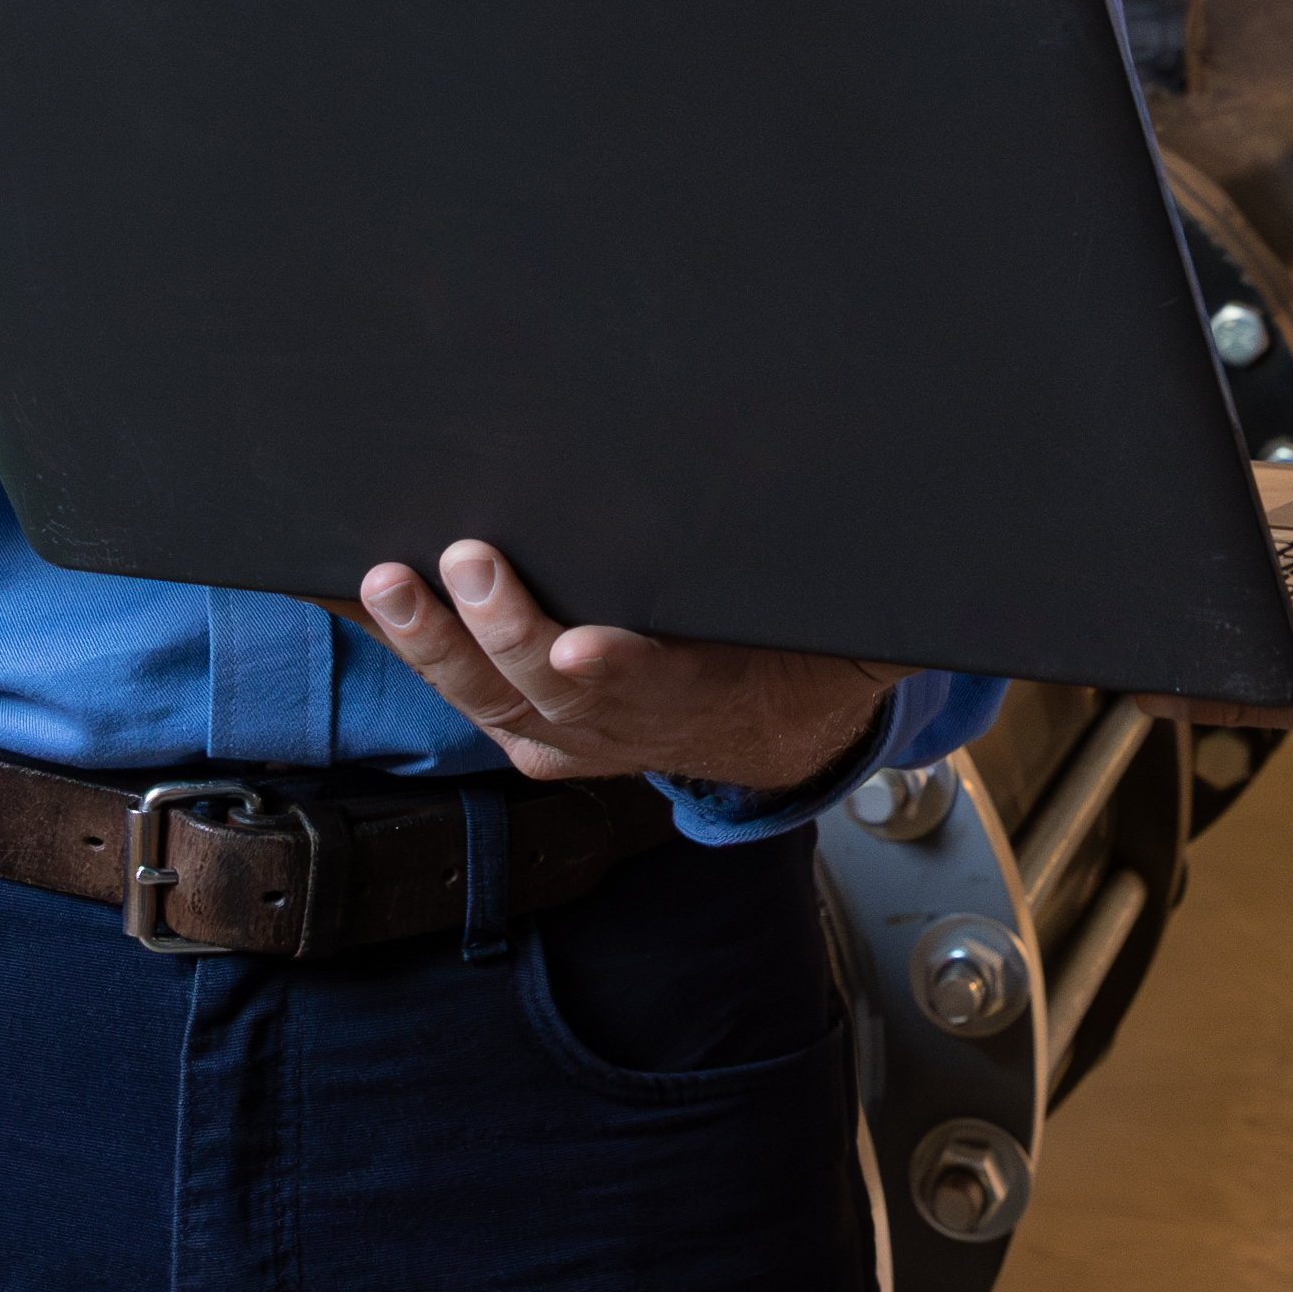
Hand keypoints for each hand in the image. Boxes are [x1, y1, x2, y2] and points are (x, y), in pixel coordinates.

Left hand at [357, 535, 901, 796]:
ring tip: (390, 582)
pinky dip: (406, 651)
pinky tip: (358, 604)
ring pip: (486, 696)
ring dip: (431, 643)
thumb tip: (934, 559)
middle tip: (469, 562)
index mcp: (698, 697)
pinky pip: (455, 691)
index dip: (618, 673)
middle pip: (548, 686)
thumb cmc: (789, 652)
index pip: (657, 687)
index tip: (582, 648)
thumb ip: (861, 608)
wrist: (770, 732)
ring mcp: (560, 733)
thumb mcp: (839, 633)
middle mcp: (617, 727)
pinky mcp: (521, 724)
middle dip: (502, 627)